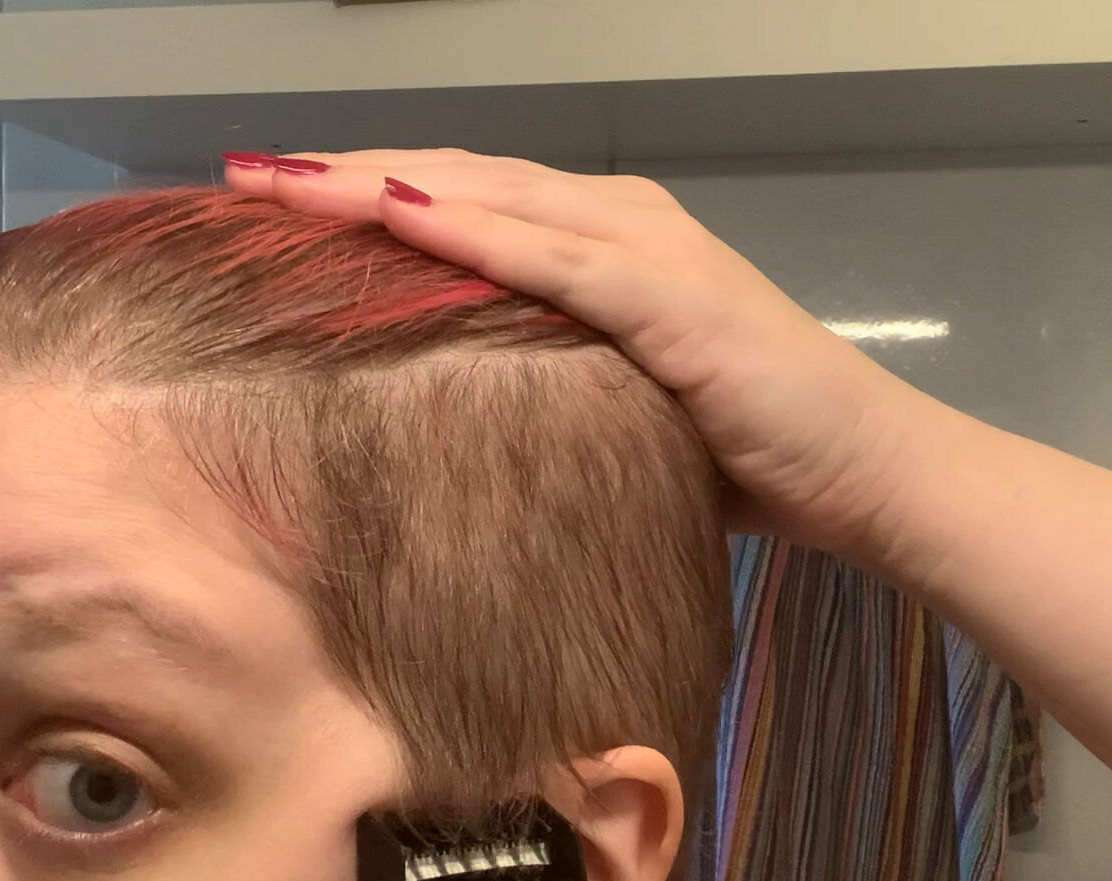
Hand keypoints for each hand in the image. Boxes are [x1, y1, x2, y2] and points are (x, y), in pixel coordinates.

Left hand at [223, 149, 942, 555]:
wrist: (867, 471)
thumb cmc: (746, 451)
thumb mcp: (616, 407)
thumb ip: (542, 383)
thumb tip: (448, 412)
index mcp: (603, 242)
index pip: (463, 202)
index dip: (364, 197)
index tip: (271, 208)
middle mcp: (619, 221)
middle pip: (457, 180)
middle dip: (344, 177)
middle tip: (244, 180)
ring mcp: (647, 249)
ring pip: (489, 198)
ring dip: (379, 186)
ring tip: (284, 185)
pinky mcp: (671, 296)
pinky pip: (552, 255)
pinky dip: (470, 228)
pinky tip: (395, 211)